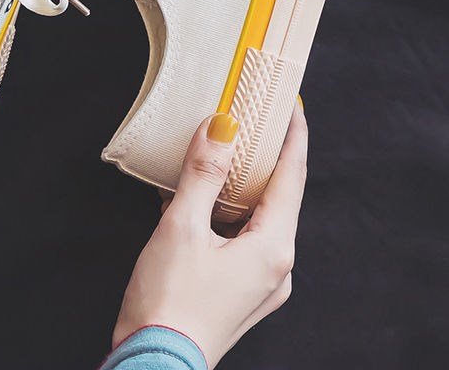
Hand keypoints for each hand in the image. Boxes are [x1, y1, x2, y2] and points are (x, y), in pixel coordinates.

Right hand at [113, 104, 307, 367]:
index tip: (294, 104)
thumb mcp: (182, 227)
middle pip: (279, 195)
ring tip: (225, 152)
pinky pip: (242, 237)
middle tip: (256, 119)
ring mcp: (261, 282)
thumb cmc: (168, 302)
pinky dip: (226, 211)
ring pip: (258, 216)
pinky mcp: (240, 290)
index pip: (293, 176)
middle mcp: (277, 266)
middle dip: (268, 156)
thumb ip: (203, 174)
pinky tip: (199, 197)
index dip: (294, 136)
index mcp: (273, 248)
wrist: (154, 365)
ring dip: (243, 183)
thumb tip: (221, 128)